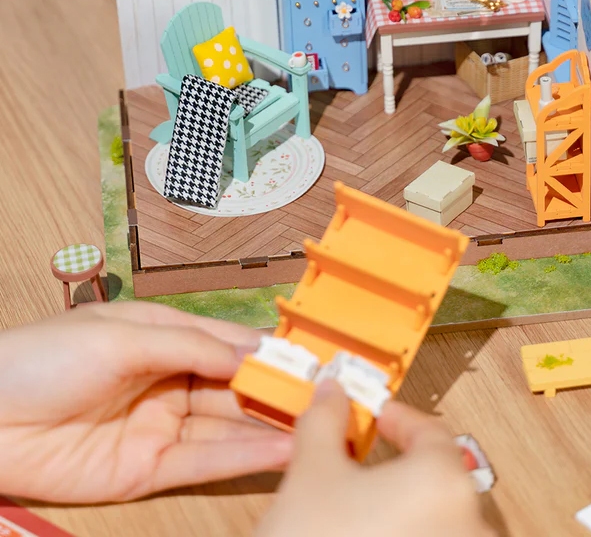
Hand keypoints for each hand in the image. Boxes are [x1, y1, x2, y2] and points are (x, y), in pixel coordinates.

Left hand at [0, 302, 292, 501]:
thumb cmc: (47, 358)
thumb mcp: (125, 336)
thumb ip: (193, 345)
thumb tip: (251, 351)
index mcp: (164, 339)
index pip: (229, 343)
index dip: (268, 350)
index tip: (311, 356)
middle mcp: (169, 382)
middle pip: (235, 387)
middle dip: (277, 390)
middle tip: (327, 396)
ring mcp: (161, 427)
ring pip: (228, 427)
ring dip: (271, 427)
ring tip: (317, 426)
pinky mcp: (148, 471)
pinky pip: (205, 462)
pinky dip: (244, 458)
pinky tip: (281, 450)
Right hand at [256, 380, 494, 536]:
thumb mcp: (311, 473)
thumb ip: (326, 421)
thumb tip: (332, 393)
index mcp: (445, 481)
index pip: (430, 430)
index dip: (398, 418)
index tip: (375, 416)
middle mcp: (470, 523)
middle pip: (440, 476)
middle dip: (401, 465)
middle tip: (363, 461)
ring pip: (440, 520)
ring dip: (407, 508)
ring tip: (362, 510)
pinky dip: (412, 536)